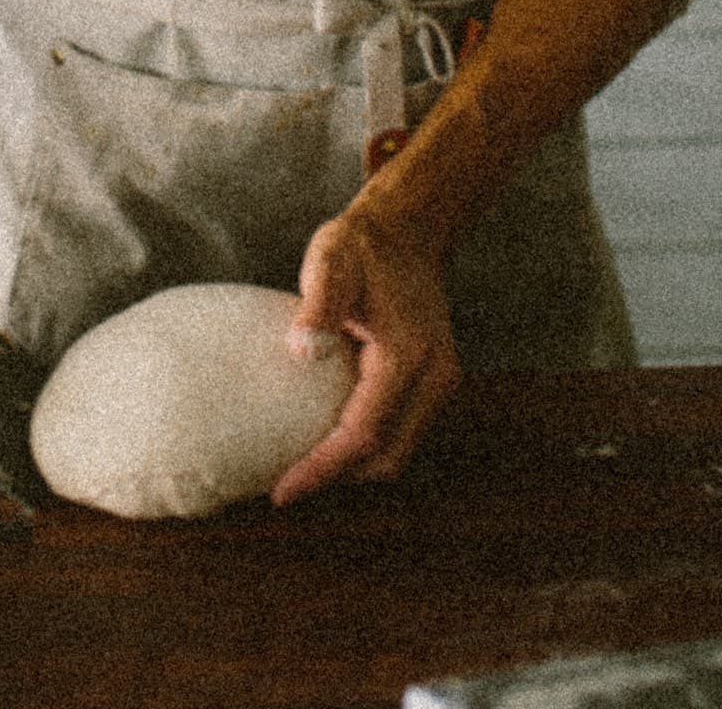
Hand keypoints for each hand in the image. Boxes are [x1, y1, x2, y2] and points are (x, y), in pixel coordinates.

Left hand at [271, 204, 459, 505]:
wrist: (406, 231)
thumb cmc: (361, 247)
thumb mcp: (331, 262)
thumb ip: (317, 305)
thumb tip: (300, 350)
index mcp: (408, 355)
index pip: (364, 434)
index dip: (323, 468)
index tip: (282, 491)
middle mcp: (435, 376)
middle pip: (386, 457)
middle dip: (336, 479)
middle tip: (283, 487)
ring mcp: (440, 382)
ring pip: (397, 451)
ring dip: (353, 468)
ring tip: (302, 471)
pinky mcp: (434, 382)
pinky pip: (400, 431)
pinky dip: (367, 448)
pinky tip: (330, 441)